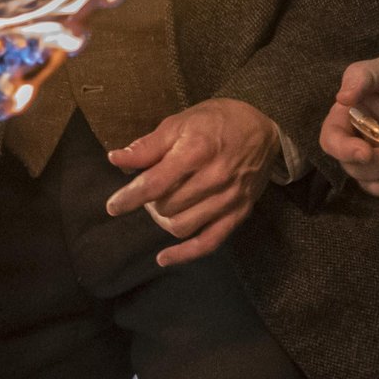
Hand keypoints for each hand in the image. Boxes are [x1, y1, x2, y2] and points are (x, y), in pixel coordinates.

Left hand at [107, 99, 280, 265]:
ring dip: (163, 221)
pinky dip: (185, 254)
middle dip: (149, 202)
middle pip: (166, 206)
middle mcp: (214, 178)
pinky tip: (164, 258)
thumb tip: (116, 160)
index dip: (129, 197)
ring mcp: (228, 199)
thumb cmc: (218, 121)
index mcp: (197, 151)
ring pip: (182, 226)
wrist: (265, 129)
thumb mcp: (181, 122)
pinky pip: (209, 243)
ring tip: (162, 207)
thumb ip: (149, 145)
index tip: (113, 206)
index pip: (155, 183)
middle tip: (150, 191)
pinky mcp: (238, 213)